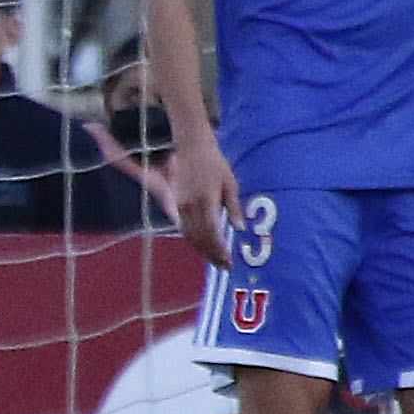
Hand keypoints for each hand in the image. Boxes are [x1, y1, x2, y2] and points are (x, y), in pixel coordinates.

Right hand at [166, 138, 239, 268]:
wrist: (191, 148)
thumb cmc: (214, 164)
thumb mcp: (230, 184)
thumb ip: (234, 208)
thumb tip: (239, 229)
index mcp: (206, 202)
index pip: (212, 234)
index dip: (220, 250)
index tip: (229, 261)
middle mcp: (190, 207)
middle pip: (200, 239)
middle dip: (212, 255)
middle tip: (224, 265)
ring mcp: (180, 206)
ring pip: (189, 236)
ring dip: (202, 250)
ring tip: (214, 259)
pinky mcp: (174, 204)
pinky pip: (182, 227)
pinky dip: (192, 239)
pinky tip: (201, 245)